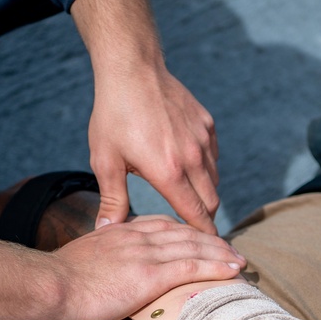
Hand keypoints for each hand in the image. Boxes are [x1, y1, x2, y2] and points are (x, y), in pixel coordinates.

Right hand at [49, 217, 241, 319]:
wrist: (51, 284)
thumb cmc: (61, 280)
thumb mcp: (85, 260)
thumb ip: (104, 260)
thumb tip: (110, 272)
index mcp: (123, 231)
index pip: (164, 225)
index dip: (187, 232)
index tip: (203, 239)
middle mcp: (139, 237)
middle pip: (185, 234)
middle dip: (212, 241)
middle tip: (232, 250)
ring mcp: (146, 254)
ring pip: (194, 247)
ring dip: (221, 253)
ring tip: (240, 261)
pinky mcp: (150, 274)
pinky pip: (191, 266)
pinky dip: (216, 267)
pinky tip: (233, 271)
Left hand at [69, 0, 220, 235]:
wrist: (132, 68)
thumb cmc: (113, 115)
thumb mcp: (106, 161)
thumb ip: (112, 200)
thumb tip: (106, 232)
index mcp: (169, 172)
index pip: (197, 215)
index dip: (203, 236)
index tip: (206, 251)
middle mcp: (192, 158)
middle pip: (212, 202)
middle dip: (206, 219)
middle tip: (195, 233)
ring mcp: (203, 139)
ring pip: (215, 179)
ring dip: (206, 194)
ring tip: (191, 204)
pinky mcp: (207, 124)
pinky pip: (213, 156)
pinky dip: (205, 168)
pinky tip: (188, 169)